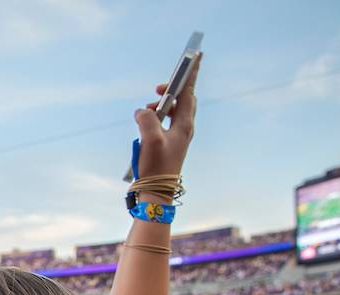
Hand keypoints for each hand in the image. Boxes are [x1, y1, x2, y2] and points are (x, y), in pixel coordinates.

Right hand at [134, 54, 200, 179]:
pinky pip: (162, 125)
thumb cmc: (156, 167)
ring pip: (171, 113)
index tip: (196, 55)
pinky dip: (153, 121)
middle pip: (182, 100)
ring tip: (145, 114)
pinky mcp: (168, 146)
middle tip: (157, 90)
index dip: (191, 73)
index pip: (188, 92)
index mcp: (184, 124)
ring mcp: (176, 138)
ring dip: (158, 108)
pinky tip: (142, 129)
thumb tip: (142, 111)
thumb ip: (146, 118)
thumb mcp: (149, 138)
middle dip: (170, 92)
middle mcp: (184, 129)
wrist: (157, 194)